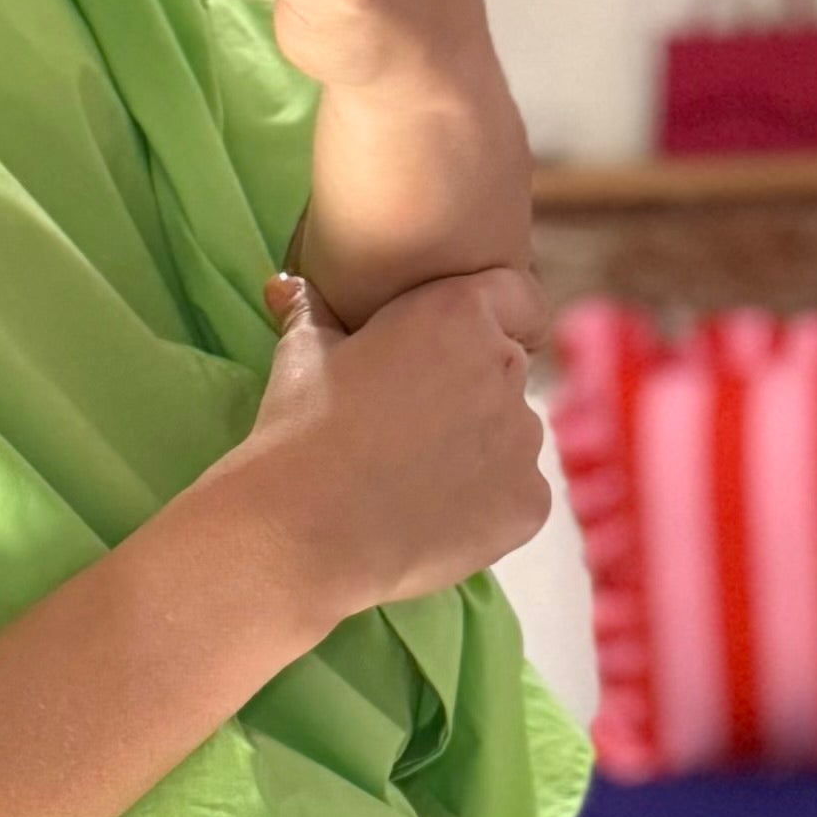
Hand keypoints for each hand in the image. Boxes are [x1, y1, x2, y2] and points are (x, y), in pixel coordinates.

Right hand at [218, 258, 549, 636]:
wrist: (305, 531)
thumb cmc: (301, 432)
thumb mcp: (302, 356)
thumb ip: (314, 311)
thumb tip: (287, 285)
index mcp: (460, 314)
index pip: (516, 296)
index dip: (492, 320)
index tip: (460, 347)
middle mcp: (506, 368)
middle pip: (507, 369)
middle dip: (472, 388)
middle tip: (413, 423)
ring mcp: (525, 439)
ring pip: (514, 435)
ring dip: (482, 448)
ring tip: (419, 477)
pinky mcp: (530, 502)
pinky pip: (518, 494)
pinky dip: (488, 505)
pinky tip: (435, 517)